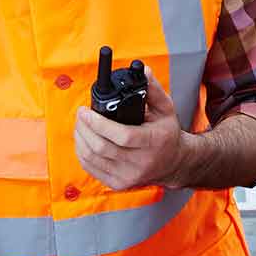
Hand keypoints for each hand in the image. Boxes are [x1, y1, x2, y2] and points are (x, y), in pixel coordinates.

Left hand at [73, 72, 196, 190]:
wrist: (174, 163)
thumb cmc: (167, 134)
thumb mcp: (166, 109)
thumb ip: (153, 90)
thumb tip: (144, 72)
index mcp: (154, 142)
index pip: (122, 136)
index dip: (99, 124)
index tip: (86, 111)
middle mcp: (141, 163)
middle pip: (102, 147)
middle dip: (85, 128)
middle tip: (80, 114)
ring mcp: (129, 176)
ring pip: (93, 158)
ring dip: (80, 139)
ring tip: (80, 125)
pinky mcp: (118, 184)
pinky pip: (91, 169)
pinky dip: (82, 153)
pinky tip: (83, 140)